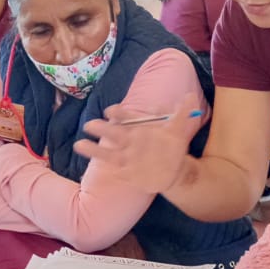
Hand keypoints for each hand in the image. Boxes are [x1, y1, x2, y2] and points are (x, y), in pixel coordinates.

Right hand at [70, 104, 200, 193]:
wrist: (174, 169)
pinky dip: (105, 167)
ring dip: (93, 149)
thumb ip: (182, 113)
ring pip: (107, 152)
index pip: (125, 116)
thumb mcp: (178, 130)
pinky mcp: (127, 172)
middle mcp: (129, 141)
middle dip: (101, 128)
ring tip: (79, 145)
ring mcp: (126, 157)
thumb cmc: (172, 146)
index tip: (111, 111)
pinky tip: (94, 165)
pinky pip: (114, 168)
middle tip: (90, 125)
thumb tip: (190, 96)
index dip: (119, 112)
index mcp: (139, 128)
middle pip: (112, 132)